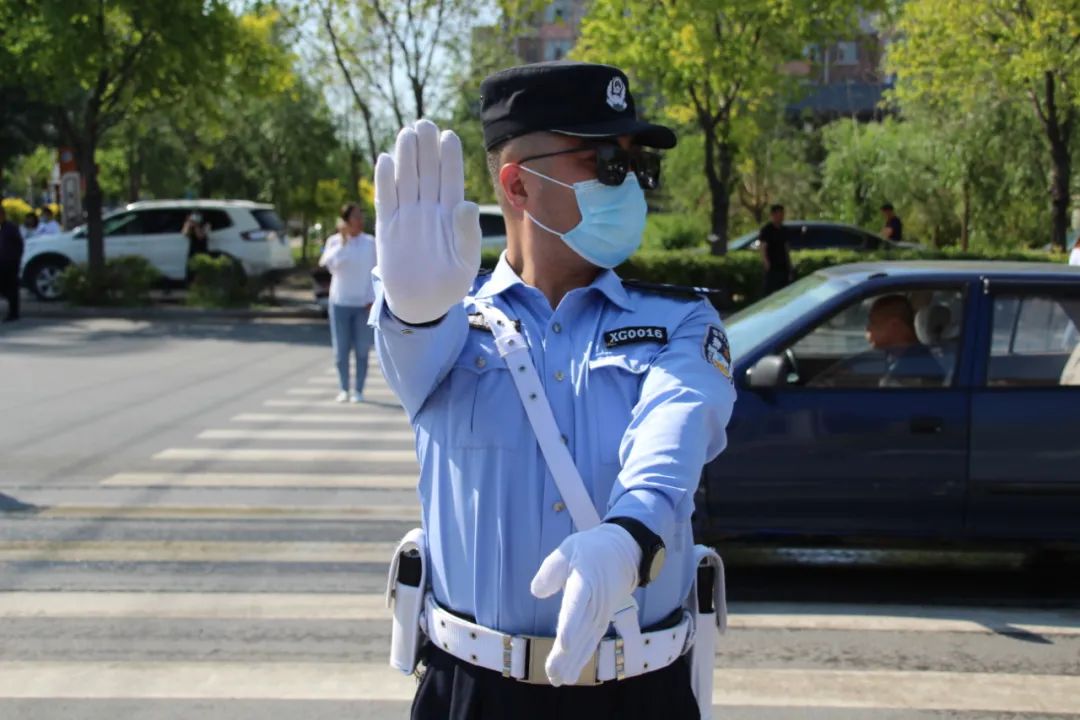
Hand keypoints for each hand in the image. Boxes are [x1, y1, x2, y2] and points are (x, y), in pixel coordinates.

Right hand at [374, 119, 480, 323]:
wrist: (422, 304)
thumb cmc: (449, 284)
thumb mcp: (465, 263)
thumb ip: (467, 235)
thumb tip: (467, 204)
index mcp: (451, 215)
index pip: (451, 179)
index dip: (450, 158)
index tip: (449, 136)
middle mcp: (429, 210)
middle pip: (428, 172)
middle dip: (427, 148)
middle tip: (425, 123)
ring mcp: (408, 216)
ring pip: (407, 179)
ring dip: (406, 157)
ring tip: (407, 133)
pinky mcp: (388, 226)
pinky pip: (386, 199)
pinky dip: (384, 181)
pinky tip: (385, 160)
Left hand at [530, 523, 640, 685]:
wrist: (624, 552)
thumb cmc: (589, 550)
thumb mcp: (567, 549)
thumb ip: (551, 569)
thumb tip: (536, 592)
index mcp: (586, 579)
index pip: (577, 603)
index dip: (571, 624)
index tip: (566, 644)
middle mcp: (596, 600)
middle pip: (581, 629)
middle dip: (567, 654)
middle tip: (552, 674)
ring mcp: (602, 611)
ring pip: (587, 640)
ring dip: (573, 662)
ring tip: (557, 680)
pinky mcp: (602, 618)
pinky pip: (592, 641)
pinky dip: (582, 658)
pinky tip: (570, 674)